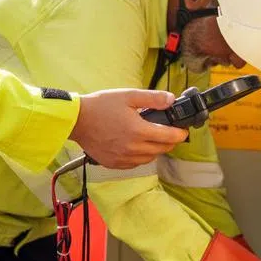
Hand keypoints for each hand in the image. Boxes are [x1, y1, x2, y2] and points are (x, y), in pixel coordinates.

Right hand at [70, 89, 186, 168]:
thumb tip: (171, 100)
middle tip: (169, 132)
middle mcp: (133, 148)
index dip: (180, 134)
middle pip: (162, 149)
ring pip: (150, 158)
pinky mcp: (115, 163)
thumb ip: (152, 98)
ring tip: (153, 138)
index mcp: (138, 130)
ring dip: (156, 149)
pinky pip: (135, 163)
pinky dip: (141, 156)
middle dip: (170, 141)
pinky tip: (137, 146)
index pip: (169, 137)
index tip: (183, 130)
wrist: (77, 120)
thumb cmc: (101, 106)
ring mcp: (123, 158)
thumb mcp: (128, 96)